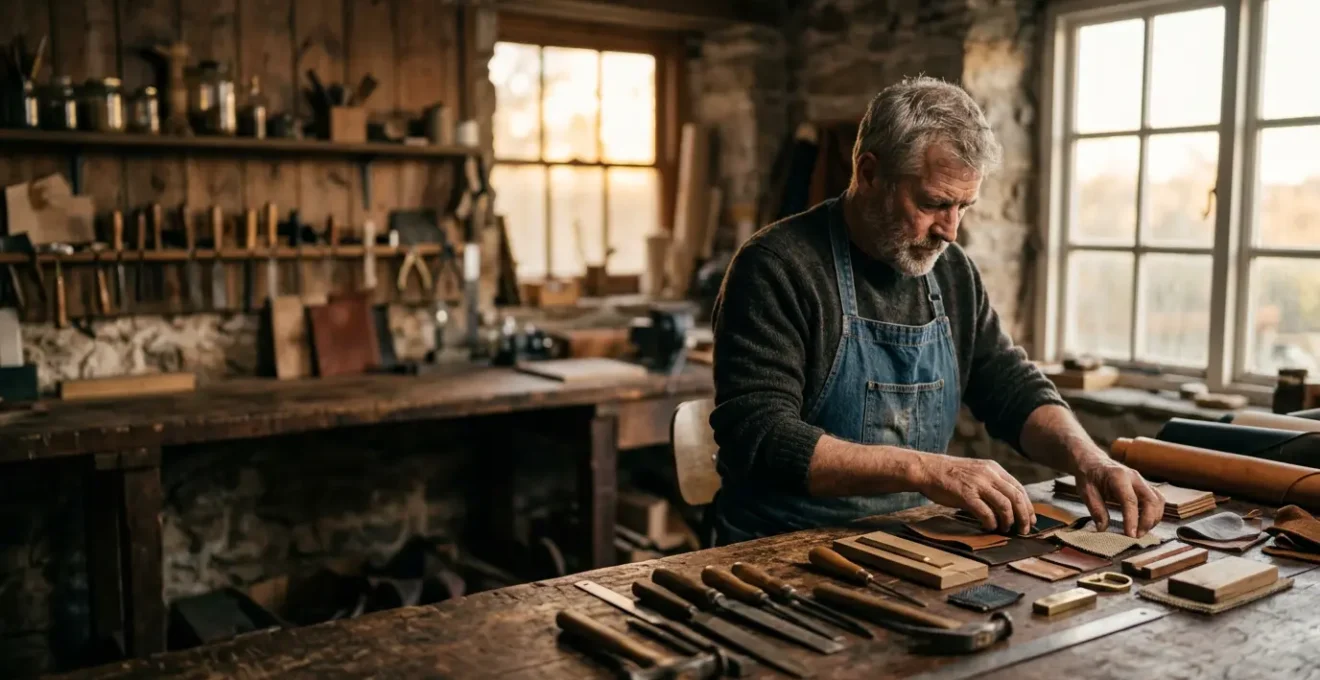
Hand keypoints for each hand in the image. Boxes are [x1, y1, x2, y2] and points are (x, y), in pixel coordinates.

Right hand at [916, 458, 1035, 533]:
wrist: (928, 469)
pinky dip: (991, 522)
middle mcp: (989, 474)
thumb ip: (991, 483)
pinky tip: (990, 527)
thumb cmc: (950, 474)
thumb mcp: (976, 471)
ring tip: (1006, 530)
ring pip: (1004, 505)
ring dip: (1009, 521)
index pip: (1019, 488)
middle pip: (1016, 497)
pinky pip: (986, 512)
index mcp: (993, 468)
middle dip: (1024, 516)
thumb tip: (1007, 504)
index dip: (1027, 506)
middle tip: (1023, 530)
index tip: (1030, 519)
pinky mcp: (966, 495)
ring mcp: (978, 484)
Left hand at [1074, 459, 1163, 536]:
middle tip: (1137, 536)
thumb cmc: (1089, 476)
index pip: (1130, 500)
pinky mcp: (1145, 486)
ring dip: (1153, 518)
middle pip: (1151, 500)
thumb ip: (1095, 509)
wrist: (1093, 461)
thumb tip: (1103, 529)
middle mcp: (1134, 477)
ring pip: (1158, 500)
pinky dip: (1155, 513)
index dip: (1132, 519)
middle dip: (1147, 521)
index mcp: (1118, 476)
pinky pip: (1157, 500)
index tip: (1130, 535)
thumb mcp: (1085, 491)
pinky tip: (1146, 524)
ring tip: (1141, 532)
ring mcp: (1142, 481)